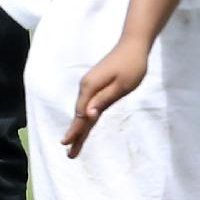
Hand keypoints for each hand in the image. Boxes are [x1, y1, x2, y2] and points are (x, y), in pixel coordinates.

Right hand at [61, 36, 149, 157]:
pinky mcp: (96, 86)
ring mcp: (90, 86)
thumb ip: (104, 100)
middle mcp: (87, 87)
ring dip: (79, 128)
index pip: (81, 114)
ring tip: (73, 145)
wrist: (132, 45)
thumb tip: (88, 115)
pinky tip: (84, 125)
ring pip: (83, 111)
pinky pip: (88, 105)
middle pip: (80, 115)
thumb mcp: (121, 86)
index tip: (67, 145)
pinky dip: (85, 118)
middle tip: (69, 154)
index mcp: (91, 87)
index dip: (75, 131)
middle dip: (75, 134)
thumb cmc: (131, 65)